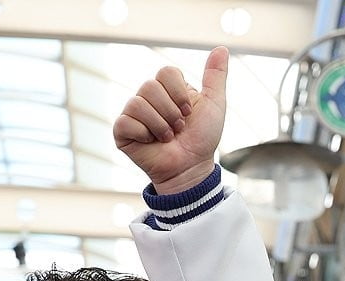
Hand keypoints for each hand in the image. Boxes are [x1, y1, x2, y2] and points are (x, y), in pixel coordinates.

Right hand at [113, 46, 229, 194]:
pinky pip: (127, 121)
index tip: (190, 112)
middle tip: (179, 128)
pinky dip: (145, 134)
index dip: (180, 93)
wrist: (192, 167)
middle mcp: (148, 96)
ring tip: (168, 137)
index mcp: (168, 88)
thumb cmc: (203, 138)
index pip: (166, 71)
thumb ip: (215, 76)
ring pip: (139, 103)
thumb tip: (222, 48)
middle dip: (171, 112)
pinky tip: (151, 142)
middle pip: (151, 86)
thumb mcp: (214, 104)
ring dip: (161, 125)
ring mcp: (133, 112)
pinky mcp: (122, 129)